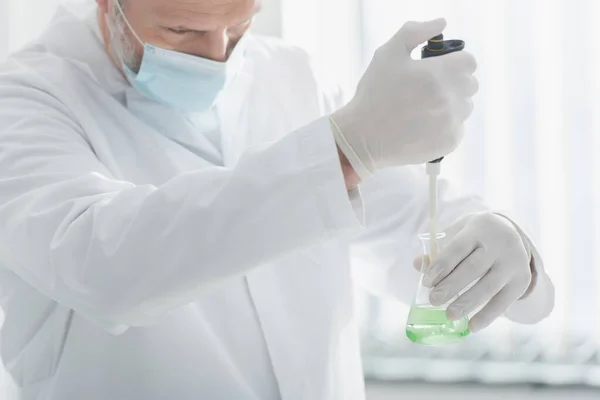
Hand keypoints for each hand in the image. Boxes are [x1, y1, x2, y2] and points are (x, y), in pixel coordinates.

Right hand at [330, 18, 477, 179]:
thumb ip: (415, 32)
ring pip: (465, 106)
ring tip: (423, 109)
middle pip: (470, 84)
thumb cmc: (374, 94)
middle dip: (453, 82)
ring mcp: (452, 122)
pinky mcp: (450, 142)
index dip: (454, 62)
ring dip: (451, 104)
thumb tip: (441, 23)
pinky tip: (423, 125)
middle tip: (428, 89)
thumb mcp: (387, 54)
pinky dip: (445, 126)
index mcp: (438, 74)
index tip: (438, 68)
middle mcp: (449, 98)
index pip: (469, 61)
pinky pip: (458, 128)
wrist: (362, 137)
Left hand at [414, 212, 532, 331]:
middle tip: (434, 300)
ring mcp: (513, 262)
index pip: (458, 248)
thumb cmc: (474, 236)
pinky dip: (487, 316)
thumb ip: (438, 250)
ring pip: (488, 286)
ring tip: (449, 315)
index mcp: (479, 229)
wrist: (510, 231)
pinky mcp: (522, 280)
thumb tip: (418, 264)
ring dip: (466, 303)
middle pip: (473, 268)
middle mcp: (500, 244)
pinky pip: (504, 301)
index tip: (426, 282)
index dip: (441, 266)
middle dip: (451, 286)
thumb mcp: (457, 234)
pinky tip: (471, 326)